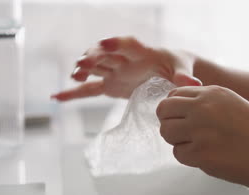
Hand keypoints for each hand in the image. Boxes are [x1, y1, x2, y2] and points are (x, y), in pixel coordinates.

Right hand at [51, 36, 201, 100]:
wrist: (172, 70)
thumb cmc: (178, 65)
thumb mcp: (183, 69)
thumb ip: (184, 77)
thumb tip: (191, 84)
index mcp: (142, 51)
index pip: (127, 44)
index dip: (115, 43)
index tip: (103, 43)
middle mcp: (123, 59)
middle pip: (105, 55)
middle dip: (93, 57)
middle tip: (83, 64)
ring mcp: (114, 72)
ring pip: (94, 69)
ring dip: (83, 70)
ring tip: (76, 76)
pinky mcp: (109, 85)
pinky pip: (89, 90)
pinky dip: (73, 94)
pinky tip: (56, 97)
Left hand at [156, 85, 248, 189]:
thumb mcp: (233, 106)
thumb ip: (206, 106)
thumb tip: (178, 116)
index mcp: (212, 93)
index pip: (174, 95)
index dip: (176, 111)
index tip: (186, 122)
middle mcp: (203, 106)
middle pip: (163, 111)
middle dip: (170, 124)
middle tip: (186, 136)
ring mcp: (200, 129)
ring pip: (167, 132)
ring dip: (178, 142)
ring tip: (200, 147)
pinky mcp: (201, 153)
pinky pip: (179, 154)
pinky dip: (190, 159)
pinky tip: (211, 158)